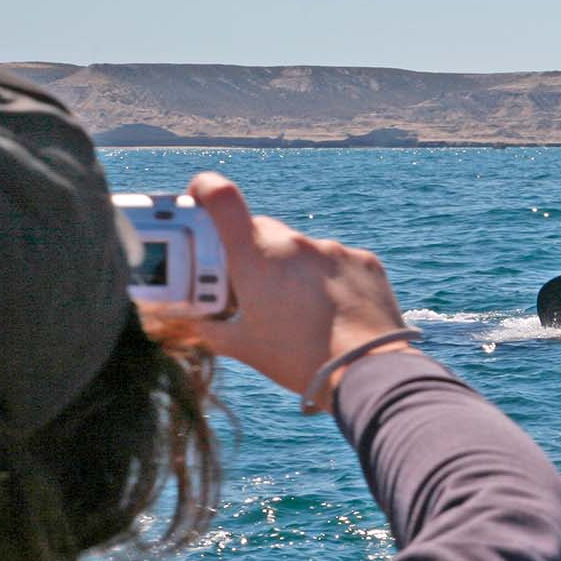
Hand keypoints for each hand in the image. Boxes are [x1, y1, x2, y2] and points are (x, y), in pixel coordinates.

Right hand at [147, 172, 408, 401]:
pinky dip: (330, 280)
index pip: (220, 196)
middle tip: (253, 284)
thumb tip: (192, 317)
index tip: (199, 200)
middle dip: (252, 250)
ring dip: (295, 269)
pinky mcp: (365, 261)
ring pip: (302, 250)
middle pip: (262, 229)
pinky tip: (336, 311)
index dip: (204, 189)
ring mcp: (333, 250)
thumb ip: (208, 325)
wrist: (368, 371)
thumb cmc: (299, 361)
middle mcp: (294, 244)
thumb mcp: (242, 347)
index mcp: (255, 256)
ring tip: (303, 310)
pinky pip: (338, 262)